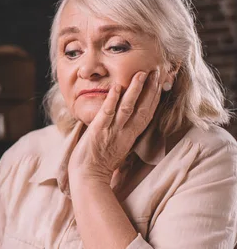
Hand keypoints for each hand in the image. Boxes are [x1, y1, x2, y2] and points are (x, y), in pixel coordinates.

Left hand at [68, 68, 161, 183]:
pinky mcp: (98, 131)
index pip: (147, 113)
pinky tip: (116, 87)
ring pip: (127, 108)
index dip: (154, 96)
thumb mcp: (117, 146)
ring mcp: (112, 131)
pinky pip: (107, 113)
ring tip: (141, 73)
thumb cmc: (99, 163)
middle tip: (157, 70)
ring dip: (135, 90)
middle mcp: (125, 132)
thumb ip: (123, 134)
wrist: (88, 177)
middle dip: (151, 88)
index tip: (160, 81)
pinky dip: (112, 100)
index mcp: (130, 136)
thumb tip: (127, 123)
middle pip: (143, 108)